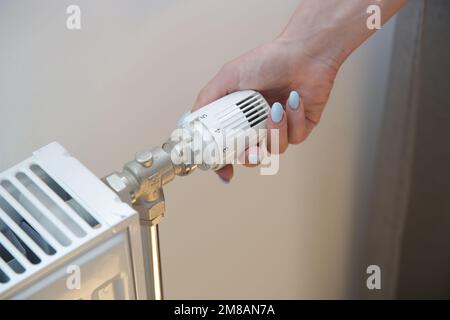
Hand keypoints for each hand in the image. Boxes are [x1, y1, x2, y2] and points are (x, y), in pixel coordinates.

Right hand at [192, 38, 339, 181]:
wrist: (304, 52)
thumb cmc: (268, 60)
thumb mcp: (228, 77)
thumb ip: (207, 99)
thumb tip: (189, 122)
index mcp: (239, 117)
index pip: (228, 146)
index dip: (224, 161)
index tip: (224, 169)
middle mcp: (258, 125)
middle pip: (250, 156)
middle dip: (250, 156)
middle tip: (251, 149)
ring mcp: (280, 128)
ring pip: (273, 149)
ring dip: (274, 131)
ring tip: (276, 109)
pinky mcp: (301, 128)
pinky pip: (294, 138)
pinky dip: (293, 120)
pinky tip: (294, 100)